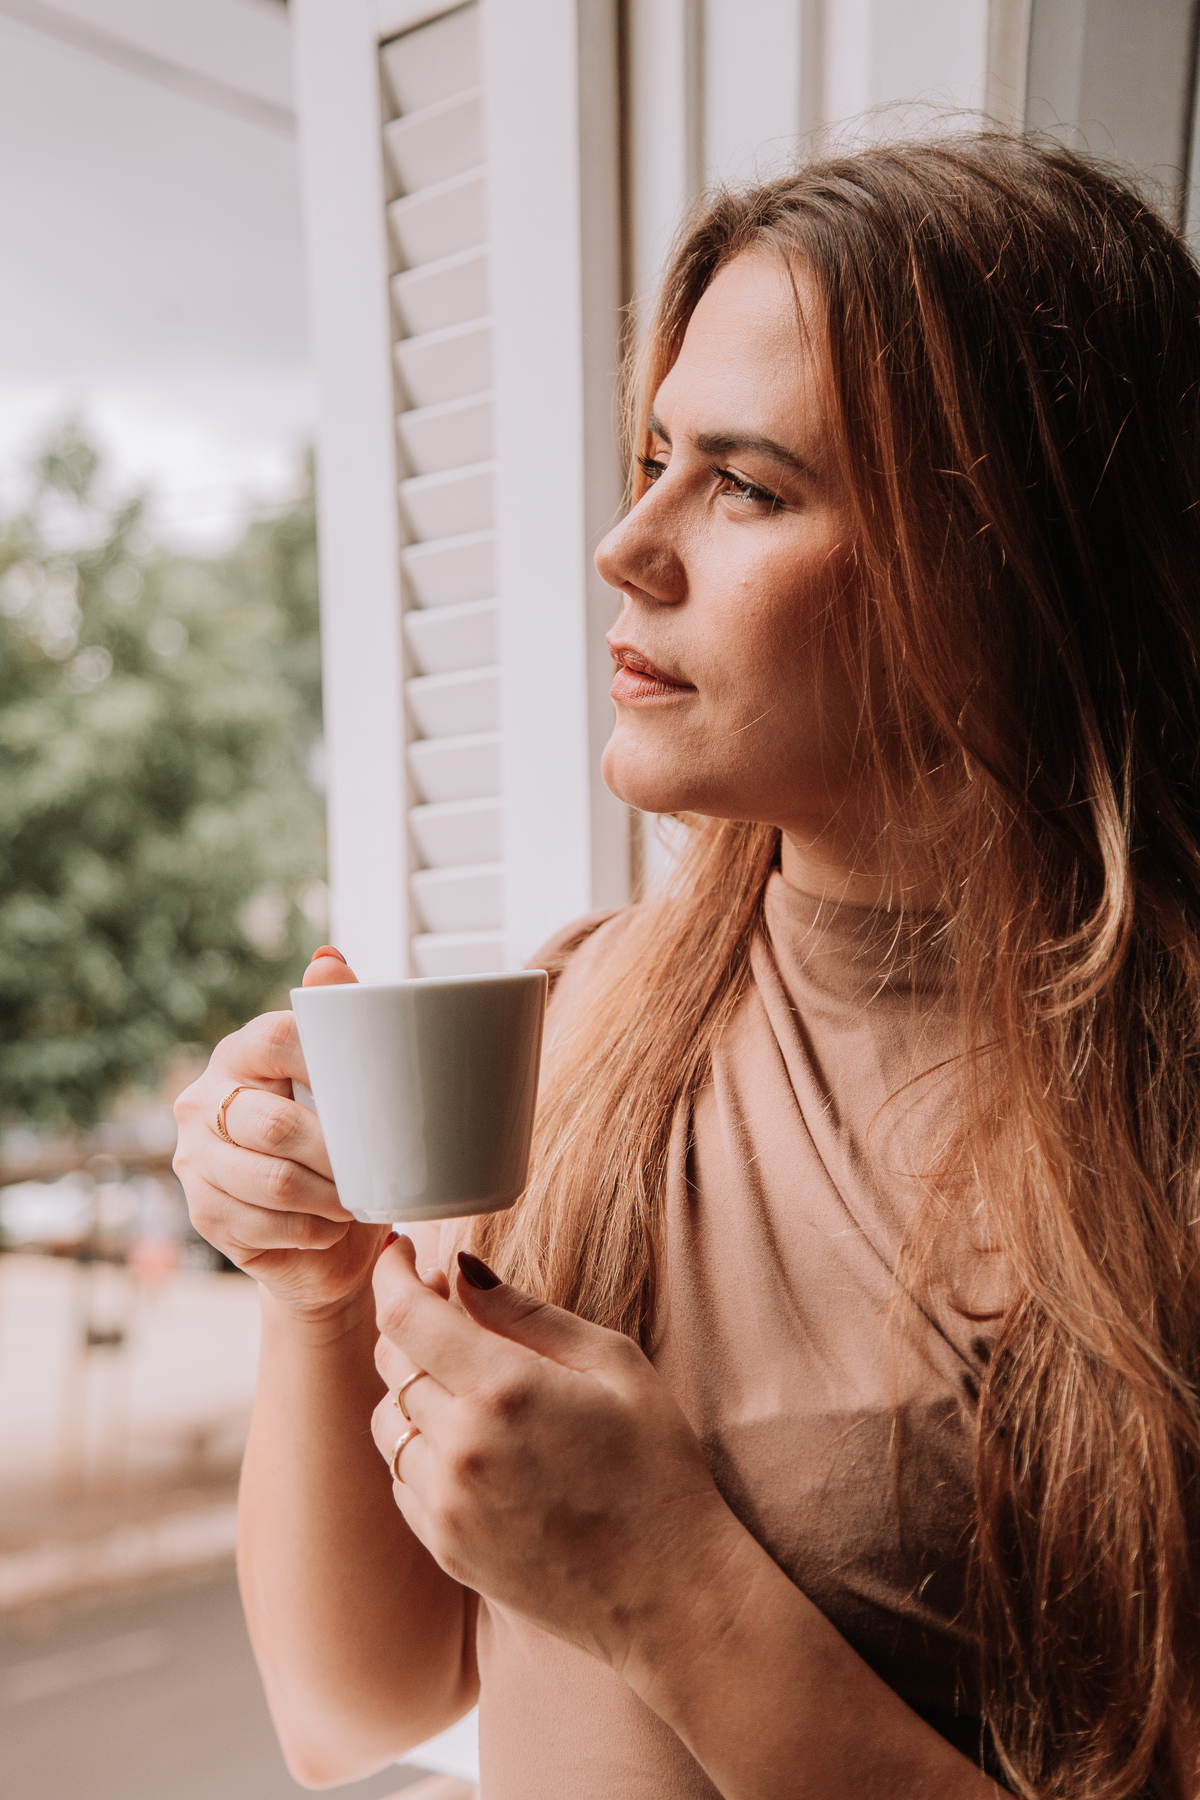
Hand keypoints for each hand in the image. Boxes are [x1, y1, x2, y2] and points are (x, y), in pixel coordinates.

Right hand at [173, 948, 385, 1319]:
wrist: (321, 1234)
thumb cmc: (339, 1142)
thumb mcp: (349, 1080)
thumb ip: (341, 1017)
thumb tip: (327, 959)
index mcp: (240, 1052)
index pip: (276, 1039)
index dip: (325, 1063)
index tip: (367, 1093)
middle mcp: (204, 1099)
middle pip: (277, 1124)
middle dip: (337, 1153)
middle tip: (374, 1167)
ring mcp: (194, 1158)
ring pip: (274, 1181)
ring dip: (329, 1197)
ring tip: (355, 1199)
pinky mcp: (202, 1213)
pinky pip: (266, 1225)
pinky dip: (312, 1230)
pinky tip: (329, 1226)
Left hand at [369, 1237, 737, 1676]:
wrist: (669, 1591)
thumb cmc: (655, 1466)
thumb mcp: (613, 1365)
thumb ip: (527, 1314)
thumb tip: (460, 1269)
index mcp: (505, 1390)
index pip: (406, 1316)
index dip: (390, 1273)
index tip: (398, 1251)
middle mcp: (461, 1448)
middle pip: (392, 1363)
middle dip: (409, 1324)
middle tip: (443, 1307)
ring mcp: (447, 1505)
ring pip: (388, 1422)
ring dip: (410, 1389)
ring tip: (460, 1379)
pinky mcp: (444, 1548)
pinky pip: (401, 1478)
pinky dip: (419, 1447)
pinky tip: (468, 1440)